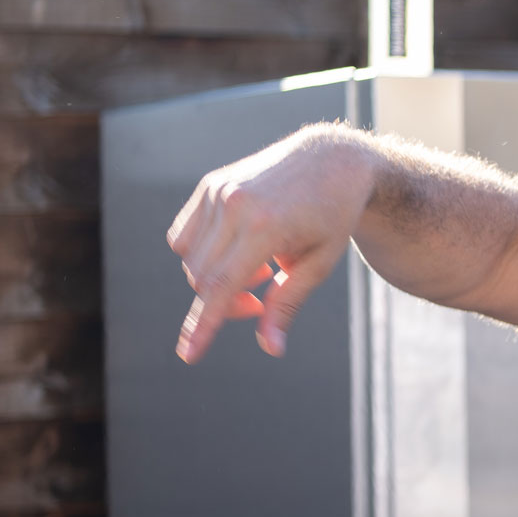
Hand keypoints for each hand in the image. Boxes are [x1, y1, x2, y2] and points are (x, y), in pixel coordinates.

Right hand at [167, 124, 377, 361]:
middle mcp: (233, 205)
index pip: (220, 286)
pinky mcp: (209, 185)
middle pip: (203, 278)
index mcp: (265, 227)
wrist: (330, 160)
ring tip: (260, 269)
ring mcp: (216, 191)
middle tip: (260, 302)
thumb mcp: (320, 264)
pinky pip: (185, 235)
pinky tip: (241, 251)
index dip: (202, 325)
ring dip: (216, 278)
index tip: (188, 355)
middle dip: (225, 303)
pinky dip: (204, 254)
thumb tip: (271, 348)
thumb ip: (288, 304)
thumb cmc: (332, 217)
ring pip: (190, 259)